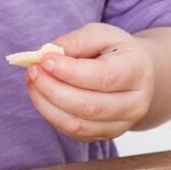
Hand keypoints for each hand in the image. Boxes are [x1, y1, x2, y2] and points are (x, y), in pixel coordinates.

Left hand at [23, 22, 154, 141]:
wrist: (135, 75)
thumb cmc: (115, 51)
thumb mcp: (102, 34)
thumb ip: (78, 40)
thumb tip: (50, 52)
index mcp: (137, 71)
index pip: (103, 77)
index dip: (70, 72)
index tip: (44, 60)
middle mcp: (135, 103)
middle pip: (89, 106)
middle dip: (53, 89)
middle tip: (33, 70)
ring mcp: (122, 124)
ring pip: (78, 125)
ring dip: (47, 104)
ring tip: (33, 82)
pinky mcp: (106, 135)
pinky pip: (73, 132)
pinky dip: (52, 115)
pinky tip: (42, 96)